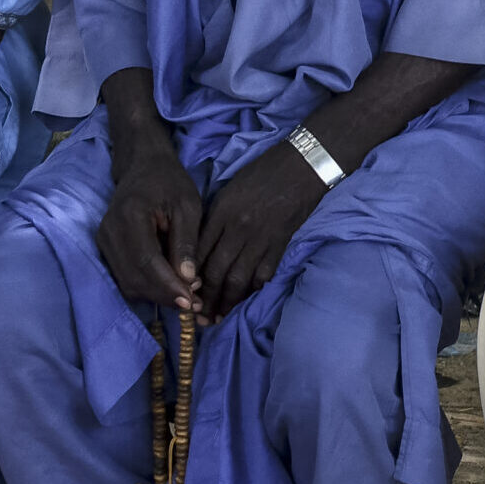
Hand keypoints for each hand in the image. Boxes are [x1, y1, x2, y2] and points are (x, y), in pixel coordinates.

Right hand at [95, 133, 205, 313]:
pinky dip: (147, 288)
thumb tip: (188, 280)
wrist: (142, 166)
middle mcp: (109, 232)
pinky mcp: (106, 249)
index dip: (168, 286)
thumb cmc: (169, 182)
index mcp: (130, 216)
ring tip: (187, 298)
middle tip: (194, 305)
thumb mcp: (188, 206)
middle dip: (164, 296)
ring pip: (128, 283)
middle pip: (134, 278)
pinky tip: (170, 288)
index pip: (146, 261)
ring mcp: (103, 242)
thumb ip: (186, 242)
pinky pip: (125, 278)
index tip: (192, 301)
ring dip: (157, 296)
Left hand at [189, 146, 326, 320]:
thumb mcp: (229, 191)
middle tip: (198, 317)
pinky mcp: (280, 243)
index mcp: (222, 212)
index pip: (200, 252)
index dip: (189, 276)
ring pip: (239, 278)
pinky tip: (245, 299)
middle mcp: (238, 229)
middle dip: (206, 298)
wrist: (302, 166)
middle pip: (217, 271)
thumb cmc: (262, 173)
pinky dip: (253, 288)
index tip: (182, 292)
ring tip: (218, 317)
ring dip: (227, 301)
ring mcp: (261, 238)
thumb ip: (215, 219)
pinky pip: (263, 273)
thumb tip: (202, 250)